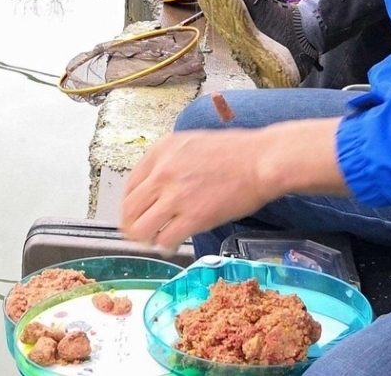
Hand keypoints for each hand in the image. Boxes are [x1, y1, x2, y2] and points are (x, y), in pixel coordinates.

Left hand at [120, 119, 346, 252]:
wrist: (261, 161)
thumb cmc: (235, 152)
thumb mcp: (192, 143)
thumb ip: (170, 161)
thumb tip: (158, 184)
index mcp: (161, 151)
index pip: (130, 185)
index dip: (129, 205)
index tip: (133, 215)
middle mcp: (163, 172)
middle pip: (130, 209)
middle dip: (131, 226)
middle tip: (138, 234)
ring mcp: (177, 195)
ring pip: (142, 228)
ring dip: (145, 239)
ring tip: (153, 242)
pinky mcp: (193, 217)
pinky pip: (165, 240)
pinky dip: (165, 247)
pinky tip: (172, 246)